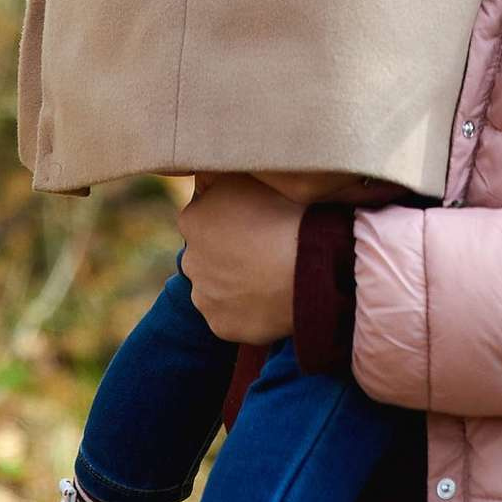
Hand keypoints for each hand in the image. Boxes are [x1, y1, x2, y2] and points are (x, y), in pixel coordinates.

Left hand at [177, 176, 304, 342]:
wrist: (312, 266)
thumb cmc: (289, 213)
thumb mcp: (251, 176)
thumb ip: (221, 175)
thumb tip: (207, 174)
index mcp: (192, 219)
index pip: (203, 218)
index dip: (230, 220)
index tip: (255, 222)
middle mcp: (189, 259)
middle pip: (206, 255)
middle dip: (227, 254)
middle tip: (264, 249)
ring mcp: (204, 296)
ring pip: (216, 288)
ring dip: (235, 283)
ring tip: (271, 276)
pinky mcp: (220, 326)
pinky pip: (232, 317)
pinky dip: (247, 311)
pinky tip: (271, 299)